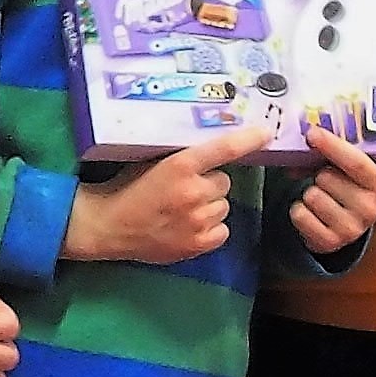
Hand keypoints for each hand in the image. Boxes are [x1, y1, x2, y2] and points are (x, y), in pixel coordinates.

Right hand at [65, 125, 264, 265]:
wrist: (110, 225)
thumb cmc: (129, 189)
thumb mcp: (153, 161)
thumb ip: (183, 157)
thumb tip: (215, 148)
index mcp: (180, 166)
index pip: (224, 149)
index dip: (248, 139)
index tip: (265, 133)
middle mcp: (193, 192)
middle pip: (224, 181)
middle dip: (209, 183)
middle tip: (184, 188)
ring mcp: (197, 220)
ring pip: (224, 205)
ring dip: (209, 205)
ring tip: (183, 209)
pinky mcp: (198, 244)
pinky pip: (222, 230)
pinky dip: (210, 228)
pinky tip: (188, 226)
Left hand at [284, 124, 375, 254]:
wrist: (342, 228)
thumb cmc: (343, 190)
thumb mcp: (345, 170)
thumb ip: (331, 153)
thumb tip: (309, 139)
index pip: (356, 162)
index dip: (332, 146)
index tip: (312, 134)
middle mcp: (370, 208)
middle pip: (327, 178)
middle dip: (318, 174)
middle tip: (323, 179)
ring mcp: (351, 229)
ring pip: (312, 196)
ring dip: (308, 193)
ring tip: (319, 198)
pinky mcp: (330, 242)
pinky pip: (300, 215)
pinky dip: (299, 211)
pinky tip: (311, 213)